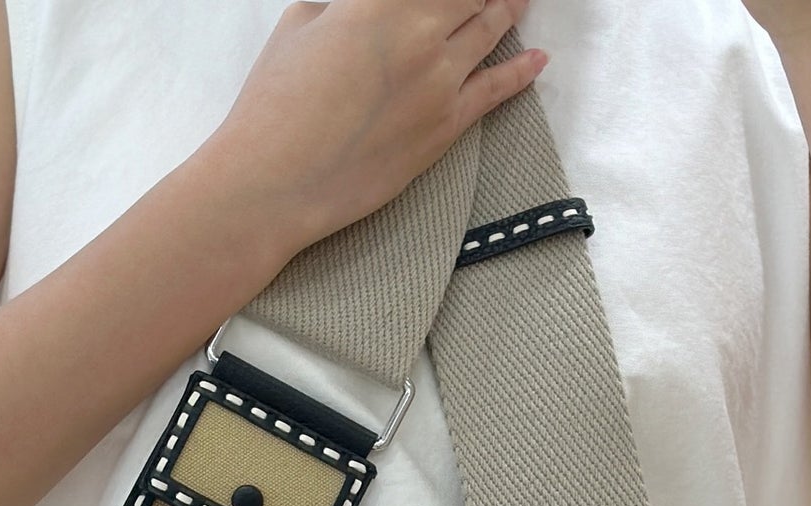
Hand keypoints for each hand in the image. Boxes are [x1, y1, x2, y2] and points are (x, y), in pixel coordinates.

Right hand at [203, 0, 546, 251]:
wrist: (276, 182)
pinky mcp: (445, 128)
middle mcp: (419, 32)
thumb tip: (361, 6)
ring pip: (489, 29)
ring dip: (508, 8)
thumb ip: (343, 3)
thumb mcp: (300, 23)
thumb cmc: (274, 105)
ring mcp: (439, 82)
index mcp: (380, 1)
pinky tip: (537, 58)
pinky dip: (521, 70)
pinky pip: (496, 90)